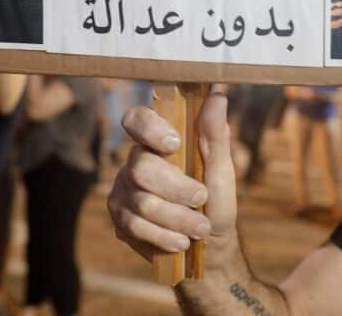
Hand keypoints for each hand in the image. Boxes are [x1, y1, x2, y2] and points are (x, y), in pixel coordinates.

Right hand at [108, 94, 237, 267]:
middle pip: (141, 168)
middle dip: (176, 189)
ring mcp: (123, 192)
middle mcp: (135, 163)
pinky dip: (163, 236)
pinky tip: (181, 242)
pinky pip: (134, 227)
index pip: (136, 120)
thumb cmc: (215, 199)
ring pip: (141, 203)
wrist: (209, 244)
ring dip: (177, 218)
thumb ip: (215, 134)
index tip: (174, 144)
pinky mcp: (119, 221)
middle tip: (202, 198)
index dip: (149, 128)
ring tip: (200, 228)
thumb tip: (218, 95)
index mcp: (157, 143)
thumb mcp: (221, 168)